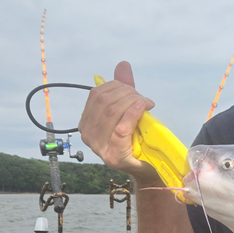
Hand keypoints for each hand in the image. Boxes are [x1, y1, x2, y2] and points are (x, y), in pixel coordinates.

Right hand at [78, 61, 158, 181]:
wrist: (147, 167)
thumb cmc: (136, 140)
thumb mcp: (128, 111)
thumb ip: (124, 89)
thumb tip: (122, 65)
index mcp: (86, 122)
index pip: (96, 95)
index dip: (117, 86)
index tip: (134, 90)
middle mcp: (87, 134)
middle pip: (105, 102)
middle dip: (127, 94)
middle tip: (143, 98)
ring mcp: (98, 146)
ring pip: (112, 112)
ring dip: (133, 102)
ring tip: (146, 103)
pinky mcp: (112, 154)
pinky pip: (121, 127)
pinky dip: (134, 113)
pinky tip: (144, 108)